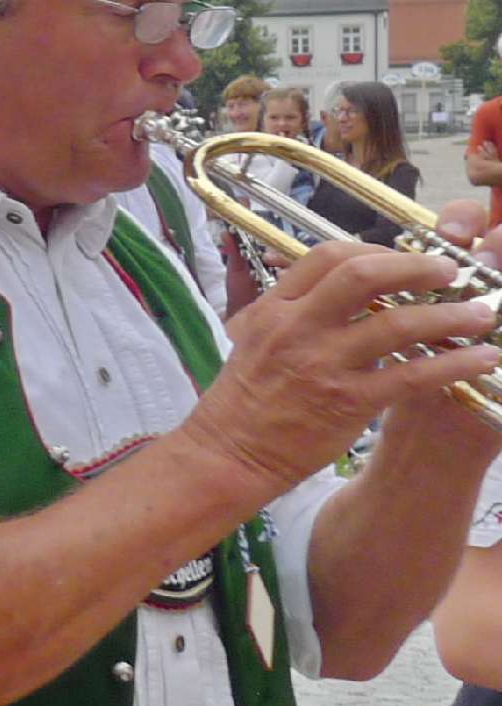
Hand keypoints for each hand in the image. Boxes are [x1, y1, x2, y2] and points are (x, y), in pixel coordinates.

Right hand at [180, 239, 501, 495]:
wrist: (229, 454)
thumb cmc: (243, 398)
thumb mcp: (250, 336)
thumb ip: (289, 307)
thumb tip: (334, 285)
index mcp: (273, 308)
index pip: (328, 257)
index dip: (375, 251)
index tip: (402, 260)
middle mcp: (297, 328)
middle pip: (364, 276)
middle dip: (417, 268)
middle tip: (450, 271)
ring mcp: (324, 365)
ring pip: (398, 324)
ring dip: (450, 315)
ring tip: (482, 313)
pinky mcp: (348, 402)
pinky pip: (412, 376)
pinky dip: (454, 364)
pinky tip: (482, 359)